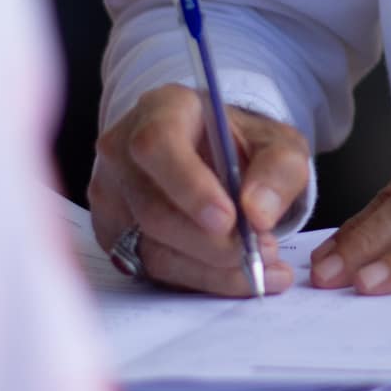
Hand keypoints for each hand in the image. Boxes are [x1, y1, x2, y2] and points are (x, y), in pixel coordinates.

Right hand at [91, 84, 312, 295]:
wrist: (215, 157)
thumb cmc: (241, 145)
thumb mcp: (277, 143)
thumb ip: (279, 169)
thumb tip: (259, 213)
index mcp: (160, 111)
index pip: (158, 146)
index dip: (190, 187)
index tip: (229, 218)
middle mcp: (123, 152)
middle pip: (154, 210)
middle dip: (212, 243)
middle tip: (261, 251)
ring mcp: (111, 197)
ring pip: (152, 249)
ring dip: (212, 269)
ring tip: (261, 267)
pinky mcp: (113, 236)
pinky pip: (152, 270)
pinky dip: (200, 280)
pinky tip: (238, 277)